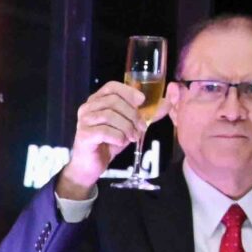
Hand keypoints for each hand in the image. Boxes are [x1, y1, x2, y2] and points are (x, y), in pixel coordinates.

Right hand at [59, 80, 152, 195]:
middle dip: (132, 114)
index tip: (142, 101)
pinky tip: (120, 143)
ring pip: (110, 116)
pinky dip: (117, 137)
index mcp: (97, 101)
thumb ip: (146, 115)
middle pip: (113, 101)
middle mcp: (87, 108)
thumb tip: (167, 103)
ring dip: (126, 127)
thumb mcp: (129, 126)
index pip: (112, 87)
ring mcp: (84, 121)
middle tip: (141, 128)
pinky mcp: (84, 135)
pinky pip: (105, 131)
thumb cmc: (108, 143)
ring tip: (132, 137)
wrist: (91, 165)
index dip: (128, 92)